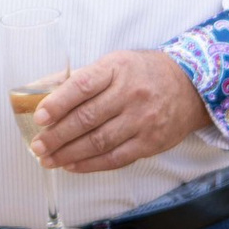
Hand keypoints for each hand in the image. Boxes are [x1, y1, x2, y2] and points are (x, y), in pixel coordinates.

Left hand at [32, 49, 210, 176]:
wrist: (190, 87)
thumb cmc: (143, 74)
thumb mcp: (116, 63)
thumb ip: (83, 78)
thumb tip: (41, 92)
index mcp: (117, 69)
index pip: (83, 85)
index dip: (58, 103)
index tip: (40, 117)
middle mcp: (131, 94)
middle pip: (87, 118)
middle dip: (58, 135)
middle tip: (38, 146)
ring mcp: (142, 120)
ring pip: (99, 142)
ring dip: (69, 154)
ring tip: (48, 159)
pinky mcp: (150, 142)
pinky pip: (115, 158)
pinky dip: (90, 164)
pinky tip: (72, 165)